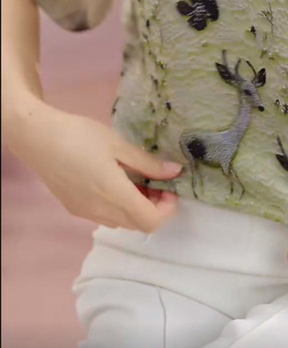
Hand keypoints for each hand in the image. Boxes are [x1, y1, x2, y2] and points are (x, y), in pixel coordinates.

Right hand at [6, 99, 182, 231]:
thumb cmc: (81, 137)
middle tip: (158, 182)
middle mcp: (101, 211)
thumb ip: (148, 163)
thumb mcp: (118, 145)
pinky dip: (119, 207)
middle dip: (155, 208)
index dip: (167, 210)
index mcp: (115, 195)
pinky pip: (105, 217)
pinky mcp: (75, 209)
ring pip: (122, 223)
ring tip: (138, 179)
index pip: (150, 222)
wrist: (40, 139)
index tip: (170, 188)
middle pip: (138, 225)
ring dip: (137, 208)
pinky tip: (117, 181)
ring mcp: (86, 213)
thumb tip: (175, 172)